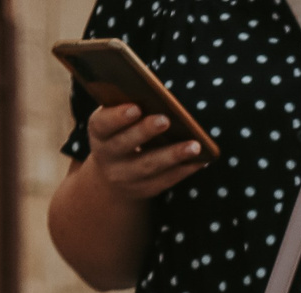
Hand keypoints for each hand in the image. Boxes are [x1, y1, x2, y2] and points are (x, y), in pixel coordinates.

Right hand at [84, 104, 205, 200]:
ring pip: (149, 166)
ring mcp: (125, 177)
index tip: (135, 108)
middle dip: (145, 131)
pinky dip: (184, 169)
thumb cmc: (121, 134)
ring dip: (173, 155)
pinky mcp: (145, 189)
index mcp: (99, 133)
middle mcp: (107, 157)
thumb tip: (156, 95)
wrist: (113, 175)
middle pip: (125, 145)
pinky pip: (166, 180)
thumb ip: (127, 108)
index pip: (102, 125)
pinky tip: (201, 160)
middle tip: (165, 119)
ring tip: (195, 145)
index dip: (117, 117)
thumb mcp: (115, 122)